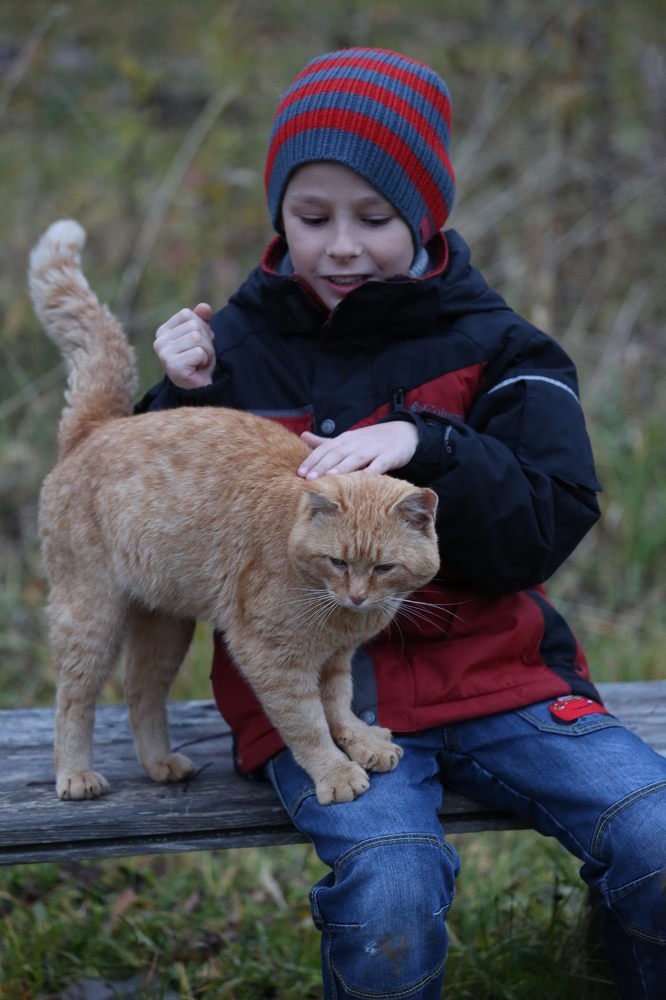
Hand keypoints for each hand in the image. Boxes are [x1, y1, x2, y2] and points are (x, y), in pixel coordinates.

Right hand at [154, 303, 214, 388]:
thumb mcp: (202, 336)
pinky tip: (197, 369)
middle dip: (205, 341)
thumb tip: (205, 306)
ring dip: (207, 351)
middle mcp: (159, 341)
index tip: (198, 343)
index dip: (201, 327)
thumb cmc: (198, 361)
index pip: (187, 314)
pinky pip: (199, 353)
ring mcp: (164, 354)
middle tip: (201, 356)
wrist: (198, 388)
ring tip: (200, 362)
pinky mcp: (173, 366)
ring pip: (197, 338)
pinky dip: (204, 361)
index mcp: (163, 331)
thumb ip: (201, 319)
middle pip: (194, 326)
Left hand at [297, 422, 417, 478]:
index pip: (325, 449)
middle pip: (337, 453)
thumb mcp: (347, 439)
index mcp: (345, 440)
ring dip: (343, 467)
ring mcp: (374, 449)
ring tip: (330, 477)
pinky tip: (364, 479)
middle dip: (323, 465)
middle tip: (310, 478)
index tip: (300, 473)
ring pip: (356, 458)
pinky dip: (372, 471)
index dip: (312, 460)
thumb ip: (325, 442)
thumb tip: (302, 436)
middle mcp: (357, 443)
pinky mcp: (390, 456)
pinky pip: (380, 464)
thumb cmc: (370, 440)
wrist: (404, 432)